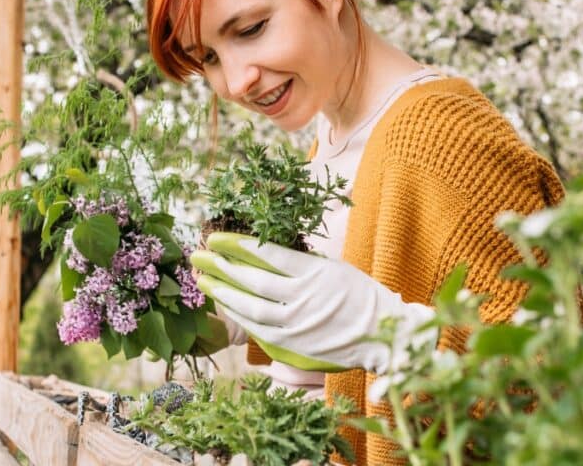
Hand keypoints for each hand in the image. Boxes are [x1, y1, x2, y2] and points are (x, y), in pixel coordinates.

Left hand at [190, 232, 436, 373]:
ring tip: (204, 280)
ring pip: (250, 307)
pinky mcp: (292, 345)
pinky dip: (239, 315)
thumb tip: (262, 252)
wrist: (383, 334)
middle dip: (221, 266)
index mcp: (314, 273)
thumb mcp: (332, 268)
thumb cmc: (358, 295)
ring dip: (223, 292)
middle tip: (198, 255)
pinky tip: (225, 305)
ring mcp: (296, 324)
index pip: (267, 255)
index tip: (216, 237)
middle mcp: (303, 298)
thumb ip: (299, 262)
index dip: (237, 245)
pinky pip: (258, 328)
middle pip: (252, 280)